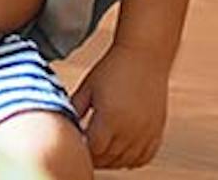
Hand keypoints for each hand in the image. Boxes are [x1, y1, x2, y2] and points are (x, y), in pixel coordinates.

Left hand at [73, 44, 171, 168]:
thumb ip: (74, 108)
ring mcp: (145, 132)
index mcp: (109, 119)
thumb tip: (61, 126)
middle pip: (108, 159)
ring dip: (112, 159)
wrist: (145, 54)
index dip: (83, 150)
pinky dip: (131, 159)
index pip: (93, 151)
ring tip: (102, 147)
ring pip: (125, 162)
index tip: (78, 142)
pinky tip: (122, 149)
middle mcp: (129, 129)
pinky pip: (143, 158)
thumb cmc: (113, 67)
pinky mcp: (156, 130)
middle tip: (87, 145)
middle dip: (95, 156)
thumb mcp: (88, 86)